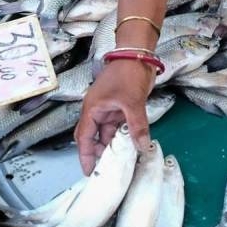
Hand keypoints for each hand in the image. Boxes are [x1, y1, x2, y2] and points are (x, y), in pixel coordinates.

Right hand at [74, 59, 154, 174]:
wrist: (138, 55)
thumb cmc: (128, 74)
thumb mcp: (132, 102)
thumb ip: (137, 126)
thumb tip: (142, 147)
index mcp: (92, 109)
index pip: (84, 137)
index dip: (85, 155)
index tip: (90, 172)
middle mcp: (98, 112)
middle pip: (94, 137)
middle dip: (100, 153)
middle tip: (110, 170)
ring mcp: (110, 110)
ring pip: (109, 133)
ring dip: (116, 146)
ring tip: (124, 162)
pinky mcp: (121, 108)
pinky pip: (120, 127)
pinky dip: (126, 136)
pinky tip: (133, 147)